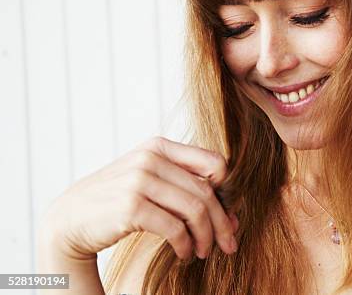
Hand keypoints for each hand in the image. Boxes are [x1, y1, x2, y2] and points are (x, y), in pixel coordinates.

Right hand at [38, 136, 238, 261]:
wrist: (69, 219)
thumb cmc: (118, 201)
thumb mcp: (151, 182)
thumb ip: (186, 190)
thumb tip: (233, 218)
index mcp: (159, 146)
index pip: (214, 162)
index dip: (227, 191)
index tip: (228, 215)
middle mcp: (150, 158)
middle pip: (206, 191)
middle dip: (222, 222)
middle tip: (229, 244)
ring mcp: (139, 180)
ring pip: (194, 210)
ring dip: (205, 236)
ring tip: (204, 251)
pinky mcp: (131, 206)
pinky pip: (174, 228)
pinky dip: (185, 244)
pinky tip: (184, 253)